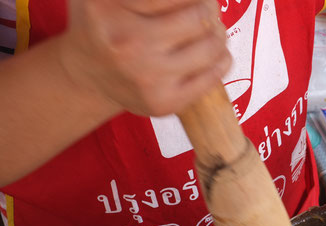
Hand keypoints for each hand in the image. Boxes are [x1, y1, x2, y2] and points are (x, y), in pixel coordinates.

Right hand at [59, 0, 230, 115]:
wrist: (89, 74)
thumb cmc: (107, 24)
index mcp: (108, 7)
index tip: (194, 1)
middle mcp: (126, 43)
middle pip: (198, 15)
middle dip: (207, 8)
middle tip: (205, 10)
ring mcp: (146, 77)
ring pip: (210, 45)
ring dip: (218, 33)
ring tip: (212, 29)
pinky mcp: (163, 102)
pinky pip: (212, 76)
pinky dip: (222, 59)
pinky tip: (217, 52)